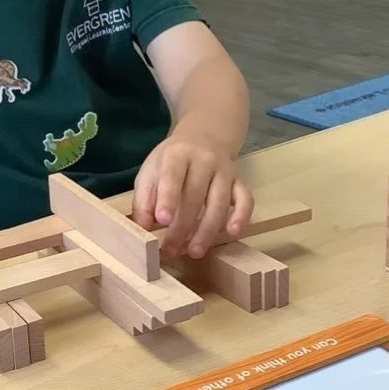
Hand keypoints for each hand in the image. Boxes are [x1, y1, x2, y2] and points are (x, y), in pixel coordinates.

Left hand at [132, 133, 253, 258]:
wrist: (203, 138)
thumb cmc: (170, 161)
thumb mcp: (150, 172)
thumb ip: (144, 199)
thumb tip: (142, 228)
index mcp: (177, 155)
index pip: (173, 175)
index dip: (168, 197)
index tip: (161, 220)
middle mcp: (204, 160)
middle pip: (195, 194)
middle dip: (183, 226)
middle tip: (171, 250)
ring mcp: (224, 171)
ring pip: (220, 200)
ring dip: (208, 229)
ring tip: (195, 251)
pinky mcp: (239, 181)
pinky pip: (246, 199)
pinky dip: (242, 216)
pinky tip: (232, 232)